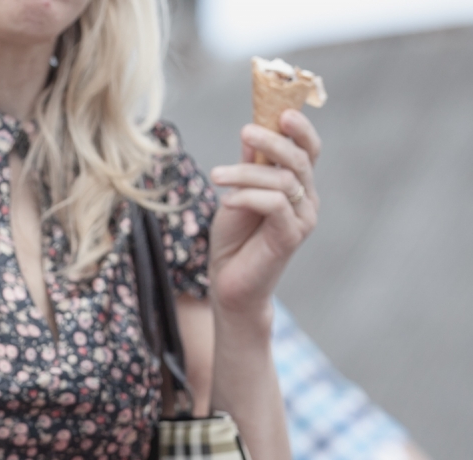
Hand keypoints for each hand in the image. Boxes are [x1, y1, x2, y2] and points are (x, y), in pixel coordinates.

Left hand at [207, 110, 320, 315]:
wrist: (228, 284)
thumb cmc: (232, 240)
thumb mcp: (237, 194)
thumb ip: (249, 166)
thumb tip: (252, 128)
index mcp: (298, 186)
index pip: (308, 149)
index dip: (300, 128)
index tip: (280, 111)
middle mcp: (307, 199)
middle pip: (300, 160)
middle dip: (273, 142)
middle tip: (245, 131)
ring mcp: (303, 218)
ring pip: (284, 180)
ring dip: (247, 173)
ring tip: (216, 176)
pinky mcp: (291, 236)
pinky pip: (275, 204)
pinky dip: (249, 197)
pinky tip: (227, 201)